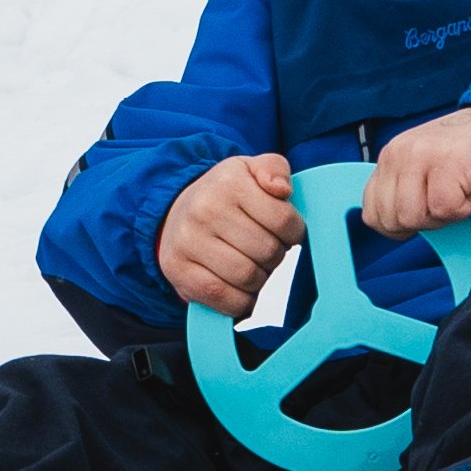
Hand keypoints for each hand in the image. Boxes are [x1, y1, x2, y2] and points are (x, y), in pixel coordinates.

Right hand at [155, 153, 302, 312]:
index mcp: (229, 182)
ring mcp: (188, 241)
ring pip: (249, 278)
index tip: (285, 233)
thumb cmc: (224, 195)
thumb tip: (281, 189)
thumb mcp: (250, 170)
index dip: (294, 233)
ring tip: (252, 266)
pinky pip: (226, 298)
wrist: (175, 211)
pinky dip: (241, 301)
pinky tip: (240, 288)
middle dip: (275, 256)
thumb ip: (274, 169)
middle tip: (266, 250)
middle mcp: (204, 209)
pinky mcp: (178, 270)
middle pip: (268, 252)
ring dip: (260, 279)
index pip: (284, 220)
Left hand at [354, 106, 470, 239]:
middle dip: (421, 223)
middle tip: (442, 203)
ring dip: (441, 216)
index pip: (371, 213)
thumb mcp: (419, 169)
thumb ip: (401, 192)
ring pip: (414, 216)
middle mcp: (398, 154)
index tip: (417, 218)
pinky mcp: (446, 164)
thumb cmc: (459, 156)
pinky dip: (462, 210)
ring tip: (455, 194)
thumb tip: (396, 227)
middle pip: (392, 219)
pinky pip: (444, 209)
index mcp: (388, 158)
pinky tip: (468, 190)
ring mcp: (420, 157)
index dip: (395, 227)